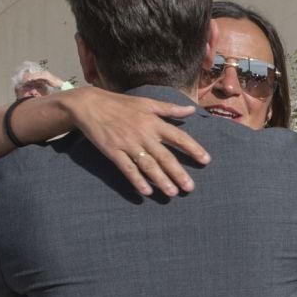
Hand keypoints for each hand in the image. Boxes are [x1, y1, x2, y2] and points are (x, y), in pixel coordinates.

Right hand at [64, 88, 208, 196]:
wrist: (90, 105)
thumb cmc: (121, 104)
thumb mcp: (146, 103)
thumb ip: (169, 109)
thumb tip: (191, 110)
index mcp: (153, 122)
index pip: (178, 136)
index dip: (193, 148)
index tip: (206, 160)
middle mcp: (143, 134)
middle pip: (164, 156)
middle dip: (178, 172)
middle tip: (190, 188)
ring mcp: (128, 144)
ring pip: (148, 165)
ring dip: (160, 180)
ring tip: (172, 193)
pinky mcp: (113, 152)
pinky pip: (127, 168)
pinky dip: (136, 180)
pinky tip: (146, 192)